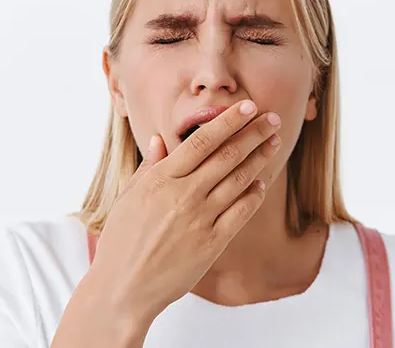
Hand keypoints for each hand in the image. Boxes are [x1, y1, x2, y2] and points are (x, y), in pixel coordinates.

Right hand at [87, 100, 281, 321]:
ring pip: (238, 180)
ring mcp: (200, 219)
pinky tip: (261, 184)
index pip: (202, 141)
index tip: (247, 107)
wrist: (124, 287)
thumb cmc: (121, 241)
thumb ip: (149, 168)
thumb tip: (159, 140)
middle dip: (253, 133)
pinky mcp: (212, 243)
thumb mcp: (127, 198)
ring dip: (259, 158)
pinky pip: (240, 213)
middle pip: (227, 155)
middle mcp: (183, 195)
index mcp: (161, 179)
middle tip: (272, 119)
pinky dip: (253, 195)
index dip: (228, 121)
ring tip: (273, 143)